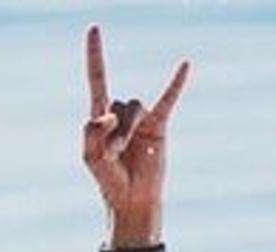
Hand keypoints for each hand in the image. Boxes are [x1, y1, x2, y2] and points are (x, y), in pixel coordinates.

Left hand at [80, 25, 189, 247]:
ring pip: (132, 107)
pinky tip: (185, 64)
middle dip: (111, 131)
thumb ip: (91, 133)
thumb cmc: (108, 179)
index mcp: (100, 117)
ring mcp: (141, 118)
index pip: (97, 78)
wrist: (132, 198)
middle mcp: (121, 113)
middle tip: (112, 155)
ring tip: (125, 153)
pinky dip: (176, 82)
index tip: (94, 28)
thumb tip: (106, 114)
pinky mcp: (159, 125)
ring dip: (126, 131)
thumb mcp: (90, 157)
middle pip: (115, 104)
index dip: (95, 54)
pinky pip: (168, 99)